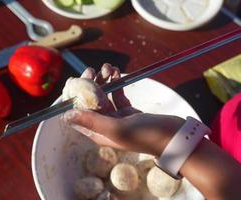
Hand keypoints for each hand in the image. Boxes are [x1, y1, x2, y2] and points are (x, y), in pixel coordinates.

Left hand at [63, 64, 184, 156]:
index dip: (74, 98)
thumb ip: (91, 121)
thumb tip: (65, 116)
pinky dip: (116, 84)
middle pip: (91, 103)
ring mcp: (117, 119)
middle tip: (91, 69)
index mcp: (99, 133)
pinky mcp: (129, 112)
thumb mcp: (117, 128)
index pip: (79, 115)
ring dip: (104, 82)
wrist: (175, 137)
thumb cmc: (146, 135)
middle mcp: (105, 127)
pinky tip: (116, 72)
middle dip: (90, 85)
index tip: (75, 81)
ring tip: (107, 67)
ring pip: (104, 97)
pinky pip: (117, 95)